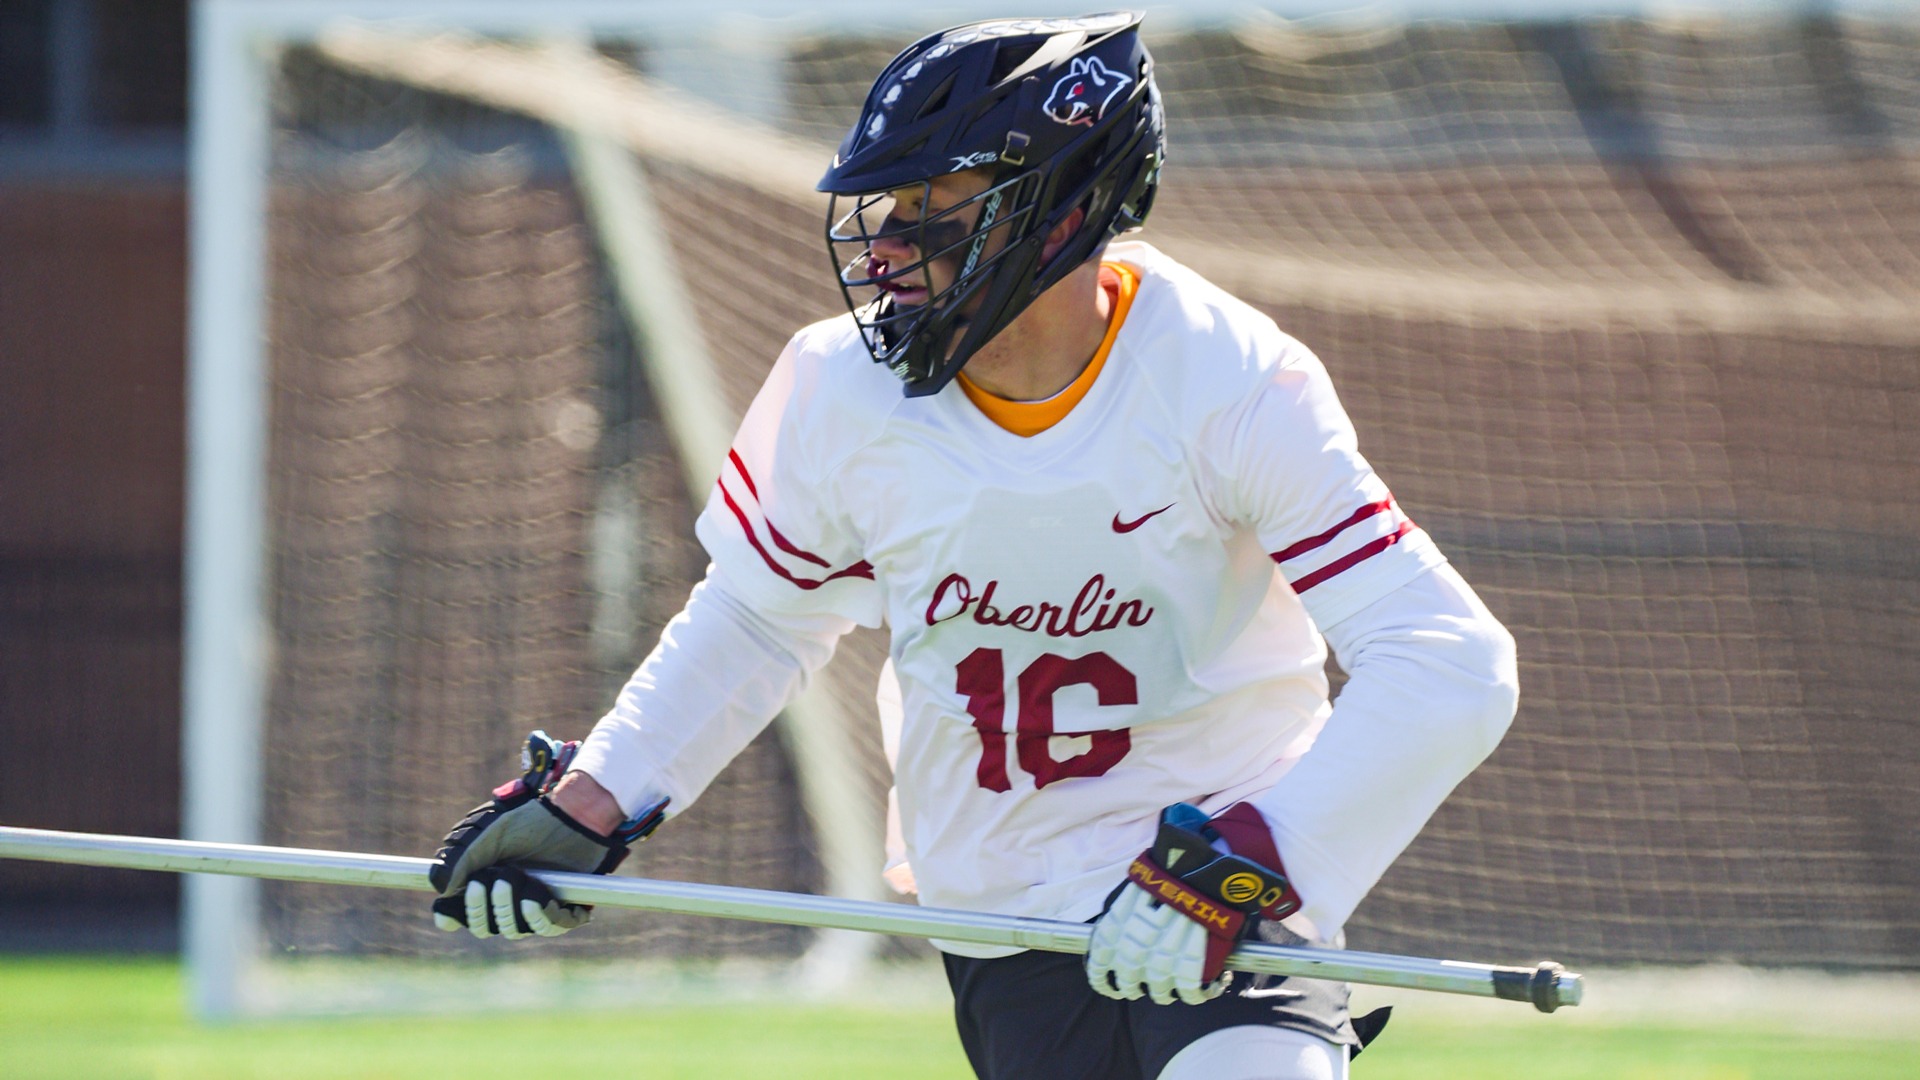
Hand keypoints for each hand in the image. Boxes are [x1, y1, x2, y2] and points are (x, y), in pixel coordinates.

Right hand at [428, 731, 666, 939]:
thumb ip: (463, 860)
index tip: (446, 913)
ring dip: (510, 908)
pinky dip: (540, 916)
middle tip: (490, 879)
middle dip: (483, 908)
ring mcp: (538, 906)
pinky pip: (550, 927)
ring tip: (515, 877)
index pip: (465, 915)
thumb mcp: (490, 837)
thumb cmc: (531, 823)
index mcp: (488, 885)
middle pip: (488, 926)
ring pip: (515, 929)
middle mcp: (511, 901)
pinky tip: (536, 897)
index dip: (453, 917)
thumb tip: (440, 888)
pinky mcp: (566, 908)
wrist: (571, 814)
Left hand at [1085, 802, 1300, 1004]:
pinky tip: (1202, 989)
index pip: (1100, 960)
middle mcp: (1137, 939)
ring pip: (1158, 986)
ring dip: (1163, 992)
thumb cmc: (1174, 871)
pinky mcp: (1195, 958)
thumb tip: (1116, 945)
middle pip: (1129, 977)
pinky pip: (1190, 989)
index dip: (1101, 979)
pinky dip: (1196, 994)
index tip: (1107, 986)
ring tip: (1168, 990)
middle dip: (1132, 986)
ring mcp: (1165, 951)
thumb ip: (1123, 916)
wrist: (1209, 863)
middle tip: (1138, 987)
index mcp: (1119, 920)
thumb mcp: (1137, 887)